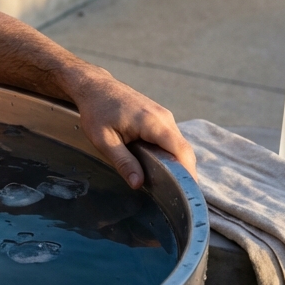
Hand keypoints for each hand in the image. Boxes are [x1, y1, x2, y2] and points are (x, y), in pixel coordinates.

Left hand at [69, 69, 197, 187]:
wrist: (95, 87)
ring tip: (171, 185)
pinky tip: (162, 167)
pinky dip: (171, 154)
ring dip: (178, 163)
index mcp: (153, 122)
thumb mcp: (104, 141)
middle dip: (185, 173)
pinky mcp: (160, 117)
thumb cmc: (97, 111)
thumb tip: (138, 183)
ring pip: (179, 144)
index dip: (187, 172)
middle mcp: (164, 117)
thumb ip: (123, 162)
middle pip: (184, 150)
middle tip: (179, 197)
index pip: (180, 151)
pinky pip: (172, 139)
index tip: (188, 193)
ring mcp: (164, 116)